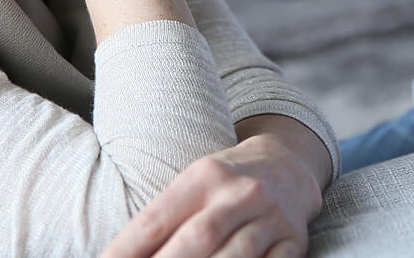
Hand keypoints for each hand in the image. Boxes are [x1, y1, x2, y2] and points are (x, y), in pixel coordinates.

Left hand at [100, 134, 322, 257]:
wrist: (288, 165)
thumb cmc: (225, 182)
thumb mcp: (193, 184)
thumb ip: (164, 220)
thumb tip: (120, 256)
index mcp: (205, 176)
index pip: (157, 219)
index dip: (126, 251)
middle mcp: (240, 193)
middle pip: (197, 239)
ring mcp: (271, 218)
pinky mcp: (294, 241)